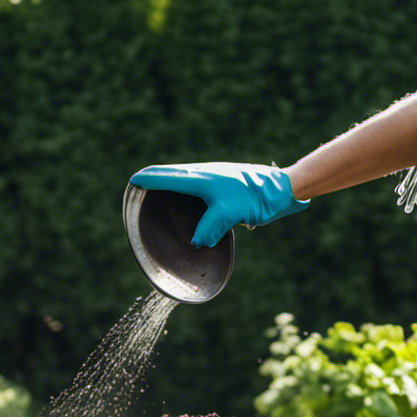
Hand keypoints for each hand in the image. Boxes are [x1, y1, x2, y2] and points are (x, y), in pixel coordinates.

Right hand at [128, 162, 309, 247]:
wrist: (284, 188)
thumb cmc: (257, 197)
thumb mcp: (230, 214)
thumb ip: (209, 228)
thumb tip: (196, 243)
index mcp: (201, 177)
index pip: (167, 177)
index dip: (148, 179)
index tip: (132, 182)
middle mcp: (204, 174)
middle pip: (172, 173)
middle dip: (154, 177)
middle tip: (139, 185)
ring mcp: (215, 177)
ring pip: (184, 178)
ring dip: (169, 182)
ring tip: (158, 193)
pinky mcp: (224, 184)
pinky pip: (196, 185)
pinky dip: (184, 190)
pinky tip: (189, 202)